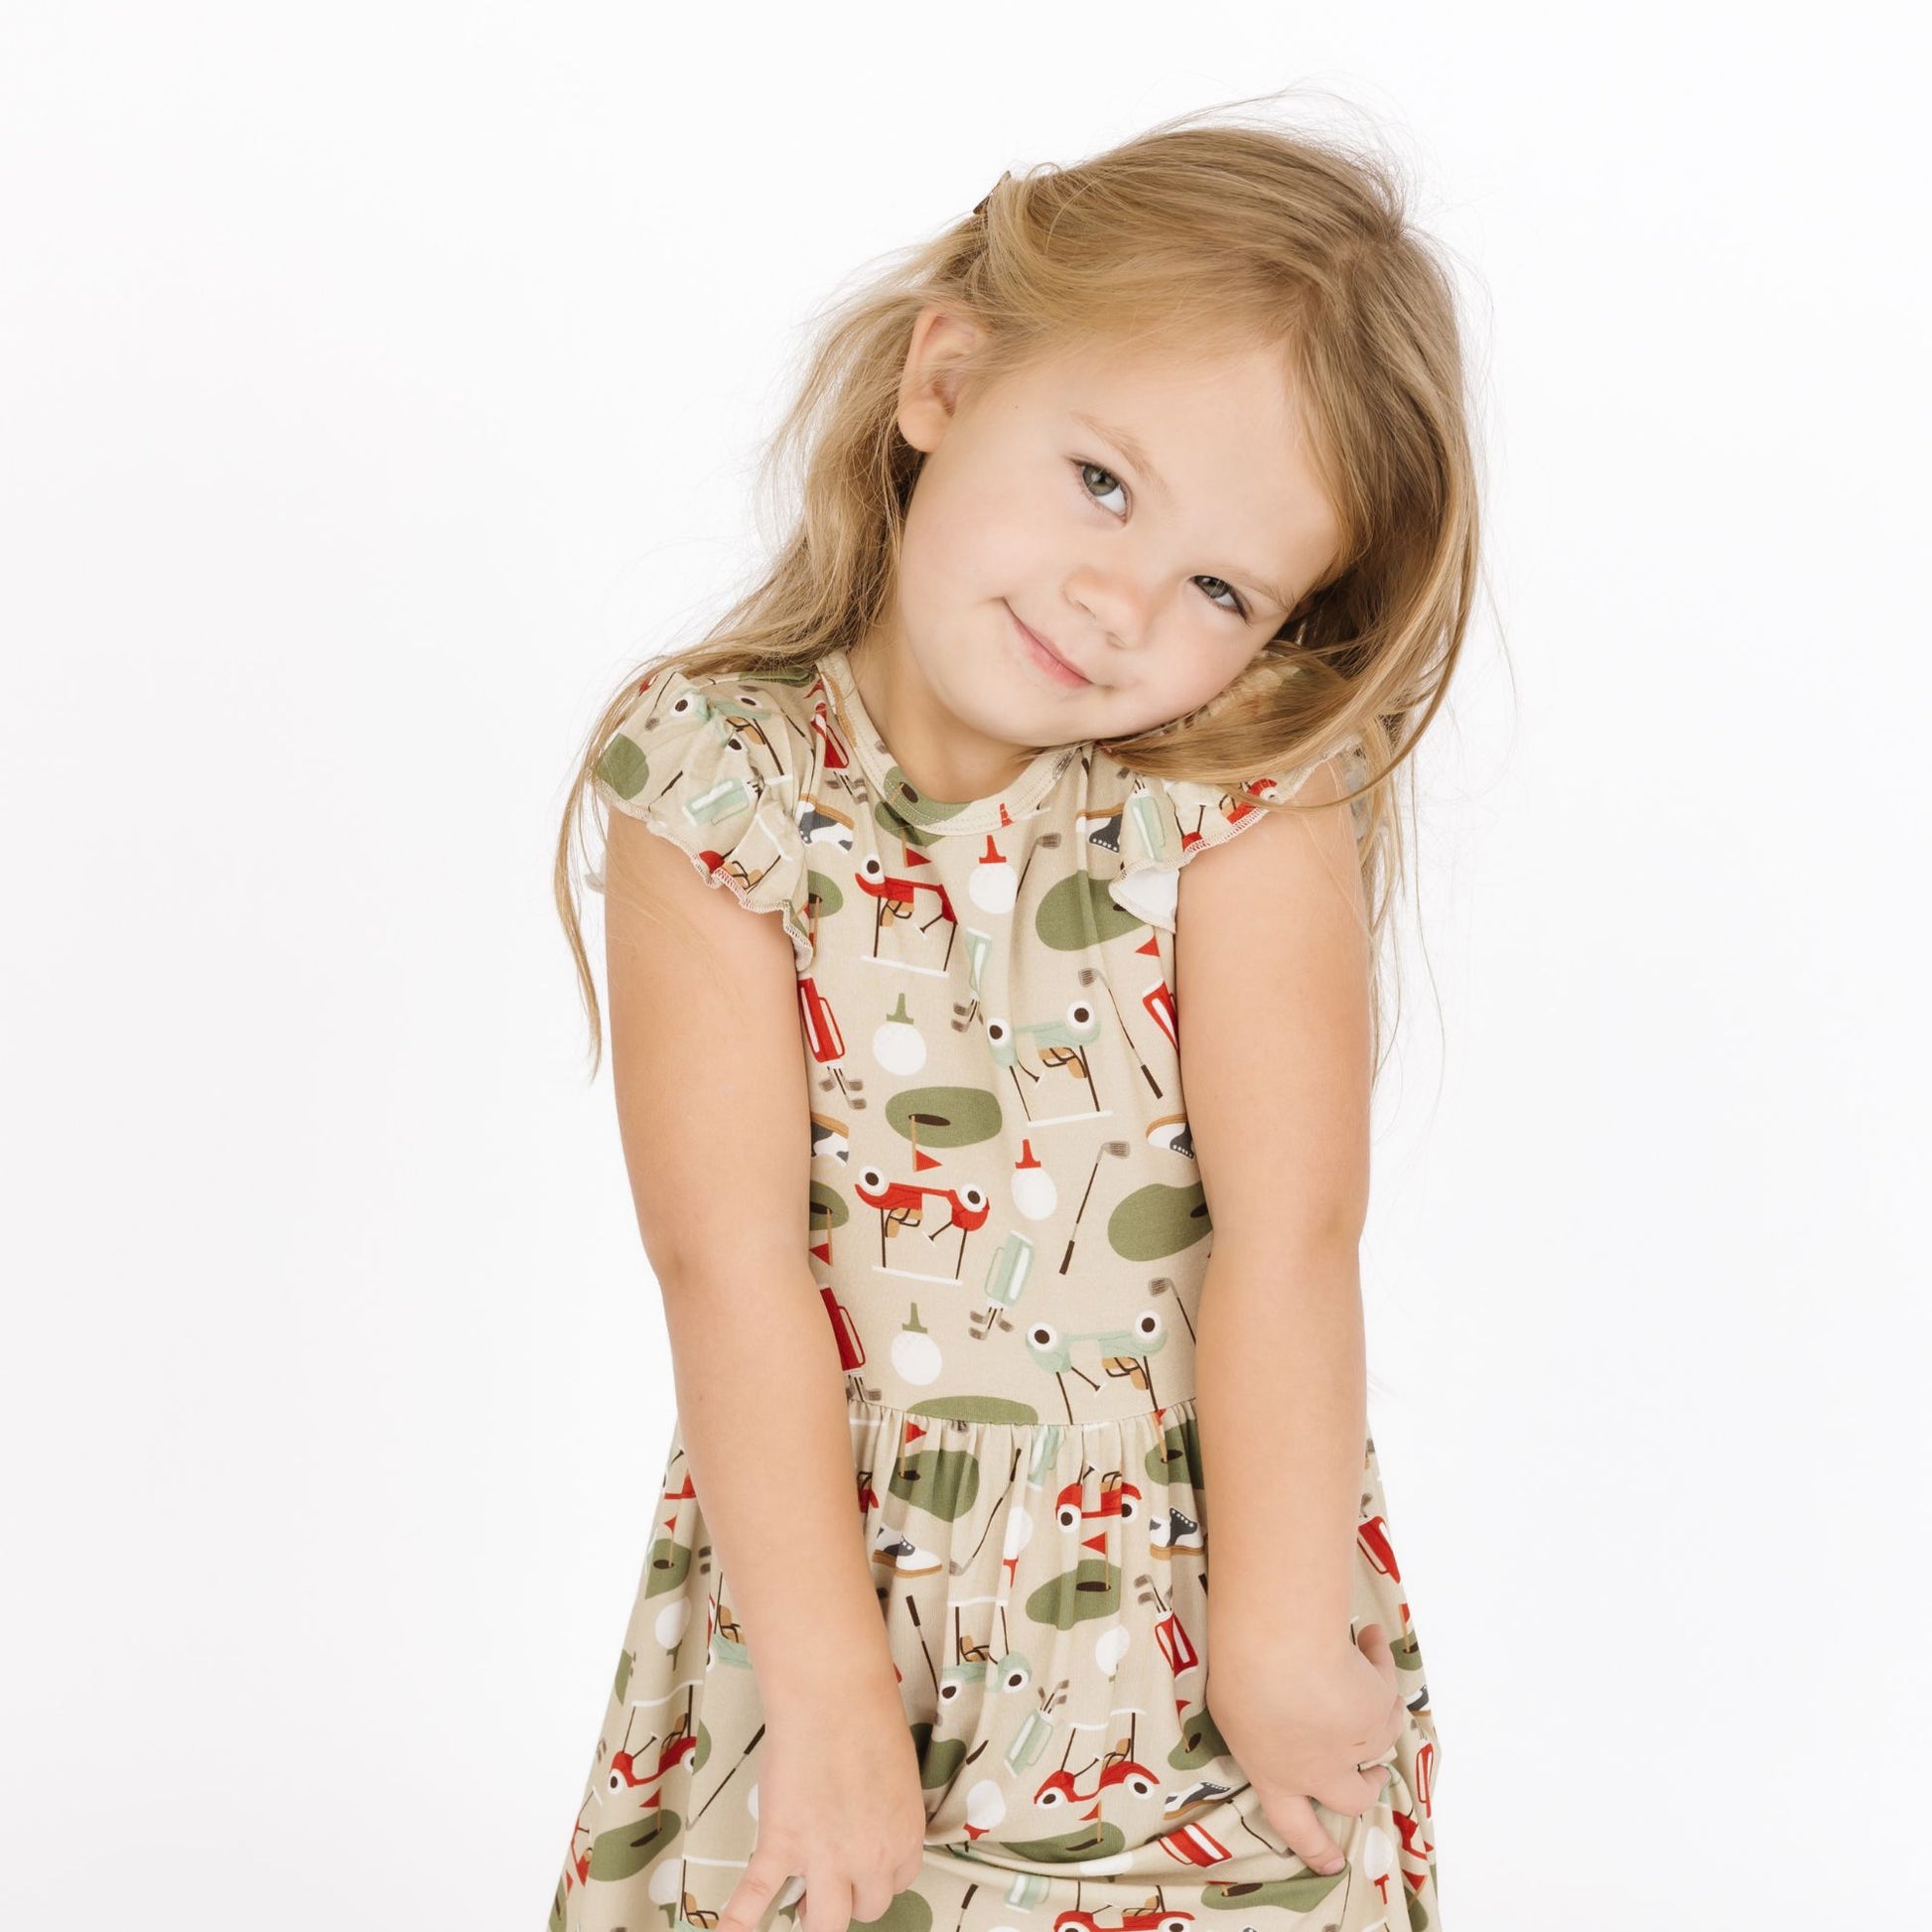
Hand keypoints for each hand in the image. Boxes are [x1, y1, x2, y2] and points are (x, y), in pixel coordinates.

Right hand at [718, 1683, 929, 1931]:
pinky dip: (740, 1920)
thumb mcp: (895, 1771)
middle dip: (849, 1897)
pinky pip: (758, 1893)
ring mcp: (825, 1857)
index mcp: (903, 1835)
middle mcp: (870, 1858)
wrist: (833, 1696)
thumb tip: (867, 1814)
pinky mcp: (783, 1844)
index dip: (879, 1876)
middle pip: (866, 1908)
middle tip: (832, 1882)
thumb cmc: (867, 1716)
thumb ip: (883, 1807)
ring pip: (825, 1920)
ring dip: (813, 1916)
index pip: (898, 1882)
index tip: (866, 1868)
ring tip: (800, 1906)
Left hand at [1205, 1621, 1407, 1875]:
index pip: (1295, 1826)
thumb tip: (1273, 1715)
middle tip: (1375, 1772)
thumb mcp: (1231, 1710)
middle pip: (1354, 1796)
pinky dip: (1379, 1663)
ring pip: (1381, 1740)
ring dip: (1379, 1711)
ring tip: (1366, 1678)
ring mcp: (1354, 1745)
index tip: (1334, 1864)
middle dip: (1368, 1786)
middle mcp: (1319, 1770)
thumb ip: (1254, 1724)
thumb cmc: (1239, 1677)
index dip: (1316, 1847)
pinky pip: (1387, 1686)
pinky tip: (1369, 1640)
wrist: (1282, 1656)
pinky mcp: (1379, 1711)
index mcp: (1274, 1776)